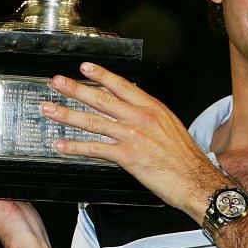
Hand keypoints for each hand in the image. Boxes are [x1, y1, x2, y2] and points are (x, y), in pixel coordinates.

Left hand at [44, 62, 226, 221]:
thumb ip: (148, 116)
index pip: (122, 86)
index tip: (85, 68)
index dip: (101, 75)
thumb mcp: (169, 126)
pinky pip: (96, 149)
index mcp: (153, 108)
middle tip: (57, 82)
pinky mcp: (128, 156)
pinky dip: (75, 147)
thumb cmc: (185, 157)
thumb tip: (128, 108)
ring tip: (50, 109)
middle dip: (76, 89)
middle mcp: (141, 118)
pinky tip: (61, 145)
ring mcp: (133, 136)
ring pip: (94, 122)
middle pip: (102, 99)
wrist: (196, 179)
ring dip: (68, 115)